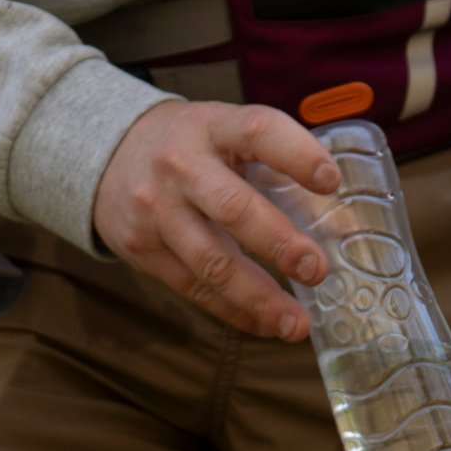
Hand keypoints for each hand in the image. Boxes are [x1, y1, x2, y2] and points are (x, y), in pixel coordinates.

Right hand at [93, 100, 338, 341]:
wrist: (107, 155)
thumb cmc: (191, 147)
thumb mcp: (228, 137)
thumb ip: (280, 171)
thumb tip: (343, 228)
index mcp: (212, 126)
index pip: (258, 132)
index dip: (297, 154)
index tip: (331, 181)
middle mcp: (180, 166)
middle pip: (232, 208)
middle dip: (279, 243)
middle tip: (317, 270)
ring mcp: (156, 210)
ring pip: (211, 262)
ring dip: (258, 297)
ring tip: (296, 324)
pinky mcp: (141, 250)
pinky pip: (193, 288)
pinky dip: (234, 311)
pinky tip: (265, 324)